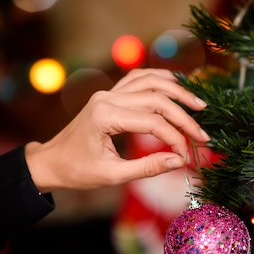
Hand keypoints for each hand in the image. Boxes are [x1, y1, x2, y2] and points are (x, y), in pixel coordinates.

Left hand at [24, 68, 209, 192]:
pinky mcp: (110, 94)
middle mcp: (107, 98)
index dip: (176, 139)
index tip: (187, 157)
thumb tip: (179, 161)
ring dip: (177, 91)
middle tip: (202, 136)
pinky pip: (138, 78)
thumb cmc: (78, 171)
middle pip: (157, 99)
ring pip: (150, 81)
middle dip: (184, 118)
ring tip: (198, 105)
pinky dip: (160, 79)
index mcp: (105, 117)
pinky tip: (177, 86)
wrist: (51, 162)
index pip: (153, 122)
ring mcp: (108, 92)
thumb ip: (147, 167)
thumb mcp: (112, 175)